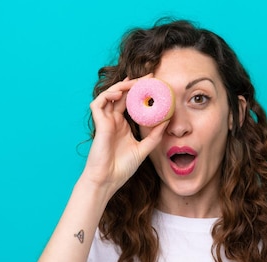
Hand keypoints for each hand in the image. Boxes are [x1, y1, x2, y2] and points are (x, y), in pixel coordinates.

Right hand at [82, 76, 167, 190]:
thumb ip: (154, 135)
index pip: (130, 101)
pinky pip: (98, 103)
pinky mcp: (99, 124)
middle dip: (134, 83)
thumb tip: (168, 120)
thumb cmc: (122, 168)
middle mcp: (113, 120)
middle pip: (122, 94)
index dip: (140, 91)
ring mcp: (105, 121)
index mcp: (122, 124)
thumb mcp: (144, 149)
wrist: (108, 180)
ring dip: (122, 86)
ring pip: (110, 95)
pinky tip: (120, 94)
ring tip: (136, 82)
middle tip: (149, 77)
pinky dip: (108, 95)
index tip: (154, 83)